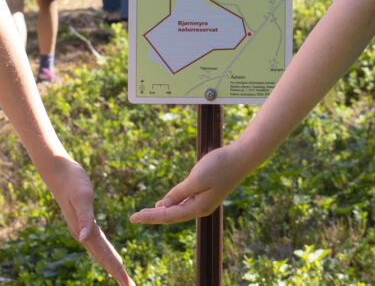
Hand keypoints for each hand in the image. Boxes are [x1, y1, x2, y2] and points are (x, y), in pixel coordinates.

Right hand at [47, 156, 135, 284]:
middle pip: (102, 257)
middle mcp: (82, 233)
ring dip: (111, 264)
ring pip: (100, 251)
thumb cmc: (72, 181)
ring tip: (122, 275)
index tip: (127, 283)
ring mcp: (82, 228)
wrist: (58, 170)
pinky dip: (105, 251)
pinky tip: (110, 254)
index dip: (116, 269)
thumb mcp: (82, 197)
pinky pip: (98, 242)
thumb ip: (84, 217)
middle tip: (129, 285)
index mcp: (84, 230)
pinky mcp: (83, 221)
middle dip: (116, 272)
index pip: (103, 254)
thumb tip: (83, 238)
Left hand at [129, 143, 248, 224]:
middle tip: (134, 217)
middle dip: (153, 216)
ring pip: (177, 210)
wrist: (241, 158)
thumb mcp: (196, 178)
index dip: (149, 217)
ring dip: (161, 211)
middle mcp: (200, 208)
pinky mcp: (206, 193)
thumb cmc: (219, 165)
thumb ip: (179, 192)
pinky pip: (184, 202)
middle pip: (171, 216)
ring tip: (146, 213)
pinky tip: (165, 203)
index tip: (133, 217)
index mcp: (198, 207)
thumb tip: (164, 204)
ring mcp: (203, 202)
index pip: (168, 215)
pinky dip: (172, 204)